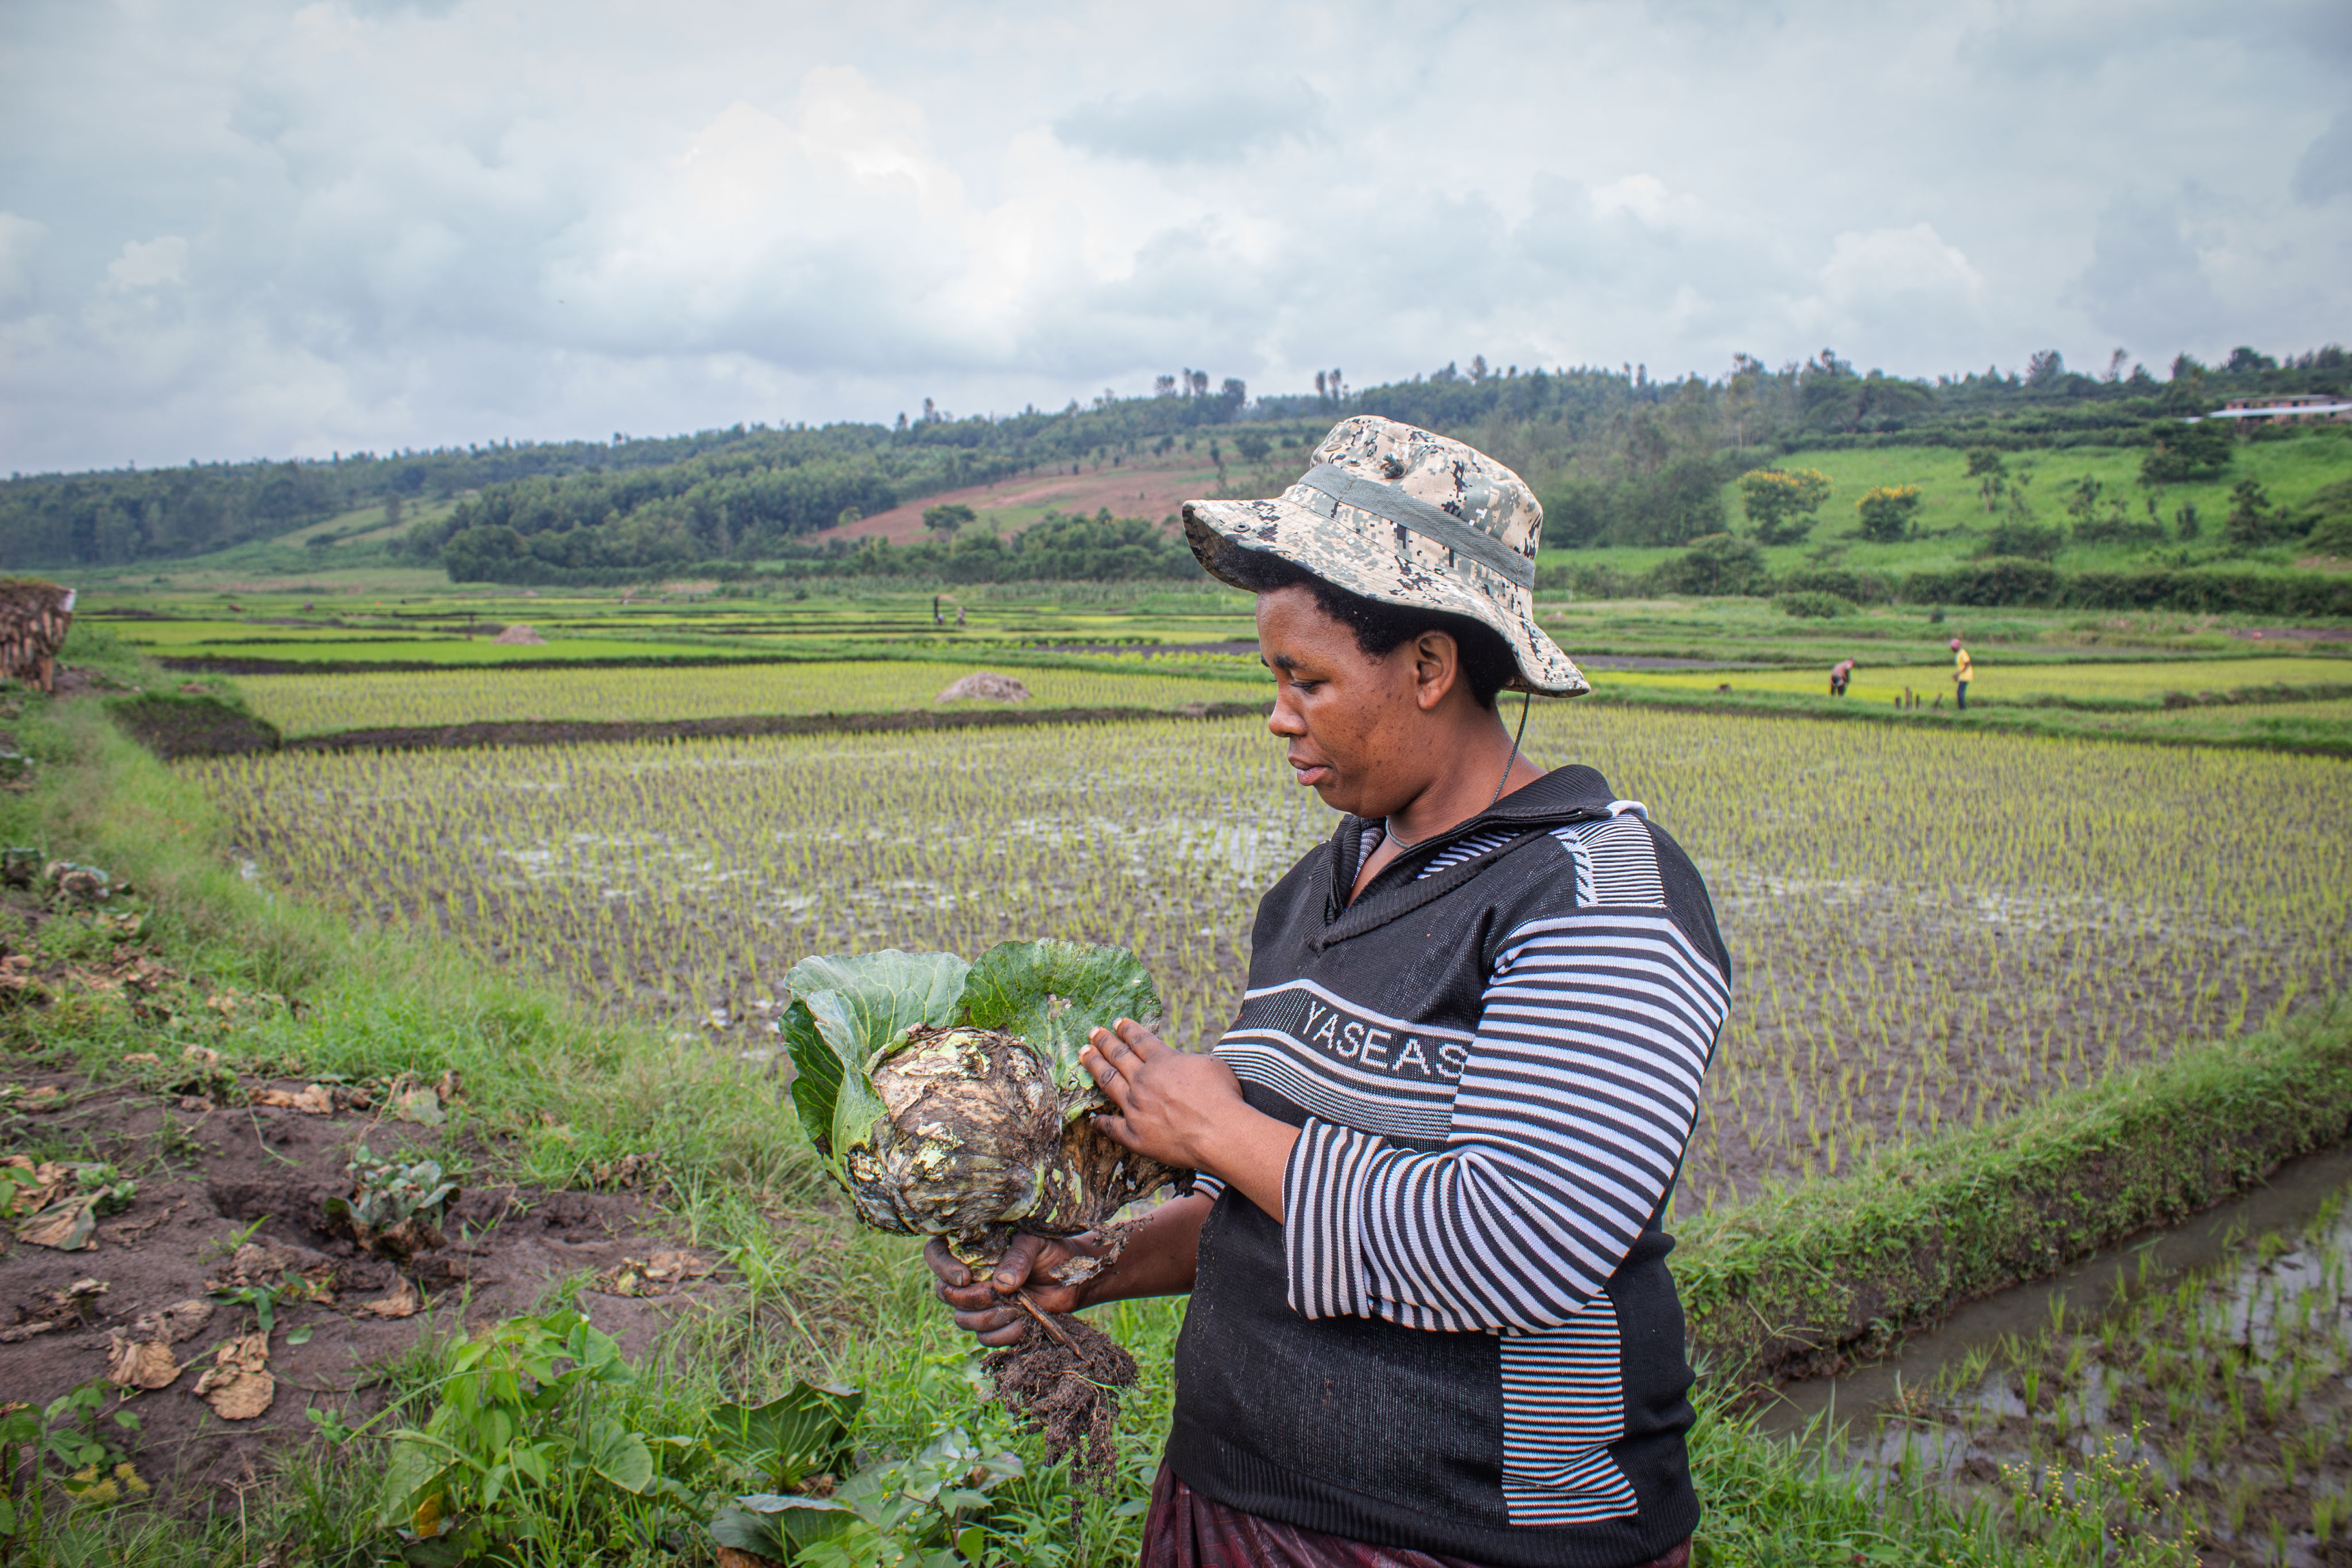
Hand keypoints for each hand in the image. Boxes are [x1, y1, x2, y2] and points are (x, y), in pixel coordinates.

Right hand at [925, 1232, 1102, 1346]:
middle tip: (996, 1293)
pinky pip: (986, 1337)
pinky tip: (1024, 1319)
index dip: (942, 1267)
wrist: (1072, 1279)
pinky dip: (1005, 1332)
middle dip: (971, 1298)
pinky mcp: (994, 1325)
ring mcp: (979, 1303)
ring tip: (1017, 1305)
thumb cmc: (1052, 1252)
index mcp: (971, 1249)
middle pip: (945, 1294)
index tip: (965, 1277)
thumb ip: (1018, 1258)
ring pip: (963, 1319)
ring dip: (990, 1316)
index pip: (935, 1253)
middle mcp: (969, 1277)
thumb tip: (1002, 1284)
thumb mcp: (1036, 1243)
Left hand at [1081, 1018, 1248, 1171]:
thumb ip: (1189, 1062)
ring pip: (1108, 1082)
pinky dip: (1100, 1122)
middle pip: (1118, 1056)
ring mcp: (1135, 1108)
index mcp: (1162, 1061)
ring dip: (1094, 1066)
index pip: (1139, 1040)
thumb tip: (1183, 1064)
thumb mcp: (1212, 1065)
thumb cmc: (1222, 1097)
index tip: (1117, 1022)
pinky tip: (1092, 1118)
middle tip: (1093, 1032)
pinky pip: (1111, 1127)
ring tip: (1083, 1055)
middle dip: (1104, 1041)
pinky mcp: (1134, 1135)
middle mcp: (1143, 1081)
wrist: (1219, 1133)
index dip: (1127, 1029)